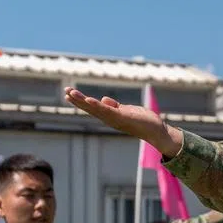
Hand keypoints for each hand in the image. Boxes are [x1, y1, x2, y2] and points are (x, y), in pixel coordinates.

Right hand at [64, 87, 182, 156]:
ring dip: (83, 101)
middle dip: (77, 101)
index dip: (81, 101)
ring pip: (95, 109)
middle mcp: (110, 119)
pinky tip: (89, 100)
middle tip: (65, 91)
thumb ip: (115, 106)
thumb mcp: (127, 110)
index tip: (69, 93)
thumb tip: (104, 99)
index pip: (92, 107)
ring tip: (71, 93)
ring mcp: (115, 119)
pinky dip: (98, 106)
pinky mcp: (122, 118)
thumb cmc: (143, 121)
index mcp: (110, 115)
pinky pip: (107, 111)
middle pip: (90, 108)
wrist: (157, 131)